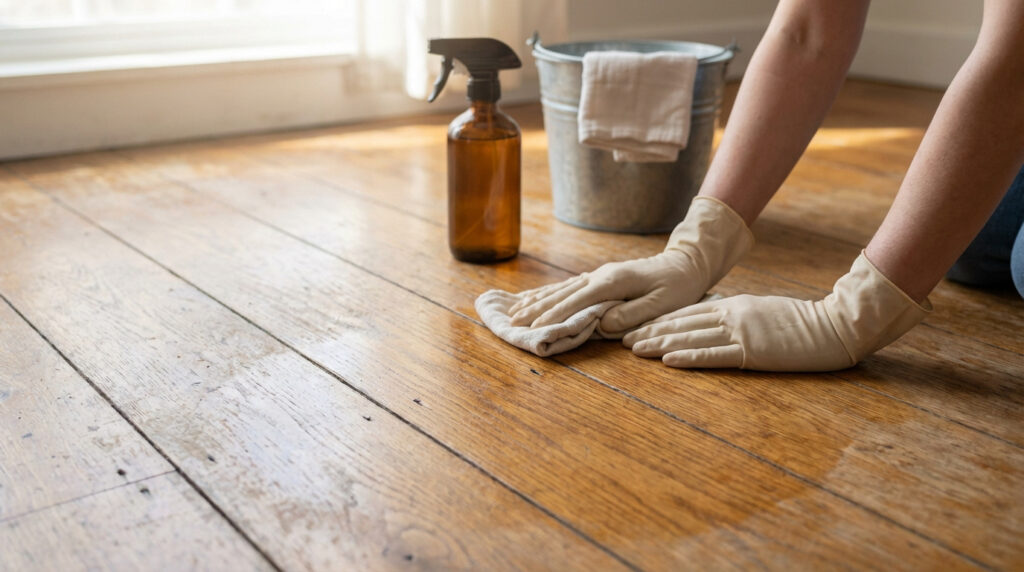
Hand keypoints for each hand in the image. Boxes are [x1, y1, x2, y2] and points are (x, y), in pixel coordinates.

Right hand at [509, 197, 753, 335]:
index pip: (577, 300)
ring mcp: (600, 275)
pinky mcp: (602, 278)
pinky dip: (551, 294)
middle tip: (512, 322)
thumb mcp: (661, 304)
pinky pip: (571, 287)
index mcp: (613, 282)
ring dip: (539, 300)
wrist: (687, 264)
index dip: (553, 315)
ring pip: (563, 289)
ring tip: (515, 311)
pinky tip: (538, 299)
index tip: (532, 327)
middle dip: (536, 308)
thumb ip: (631, 314)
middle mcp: (601, 275)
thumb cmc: (678, 287)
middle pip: (562, 293)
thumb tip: (602, 324)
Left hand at [623, 252, 931, 371]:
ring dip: (661, 344)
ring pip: (692, 337)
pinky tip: (668, 360)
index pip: (688, 313)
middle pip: (683, 323)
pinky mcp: (753, 351)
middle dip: (651, 331)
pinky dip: (689, 357)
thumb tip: (712, 320)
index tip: (637, 327)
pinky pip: (715, 355)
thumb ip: (736, 315)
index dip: (660, 321)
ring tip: (635, 350)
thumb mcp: (762, 311)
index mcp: (734, 305)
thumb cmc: (801, 321)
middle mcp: (732, 315)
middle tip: (623, 339)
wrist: (834, 325)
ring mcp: (742, 332)